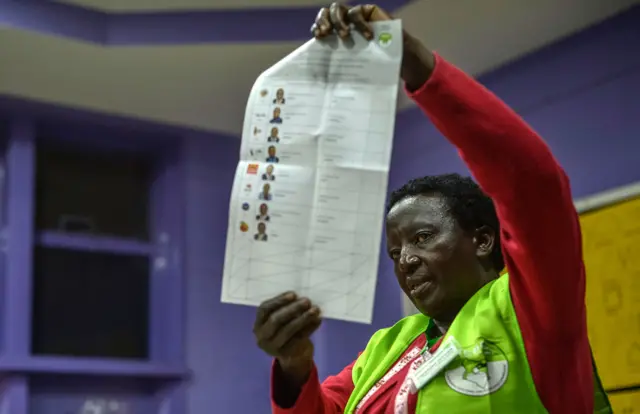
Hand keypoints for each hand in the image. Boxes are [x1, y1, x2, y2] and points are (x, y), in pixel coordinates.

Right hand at [253, 292, 321, 381]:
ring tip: (315, 309)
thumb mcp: (281, 319)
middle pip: (275, 320)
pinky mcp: (286, 354)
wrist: (292, 355)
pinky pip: (299, 338)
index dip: (278, 301)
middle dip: (292, 309)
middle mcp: (262, 336)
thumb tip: (302, 298)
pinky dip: (310, 327)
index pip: (264, 309)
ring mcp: (272, 347)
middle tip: (307, 301)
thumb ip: (287, 309)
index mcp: (258, 324)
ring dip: (303, 318)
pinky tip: (318, 320)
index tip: (293, 294)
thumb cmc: (285, 329)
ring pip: (288, 330)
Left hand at [311, 2, 434, 90]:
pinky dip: (361, 24)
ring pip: (338, 8)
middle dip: (323, 21)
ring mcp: (354, 14)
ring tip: (345, 35)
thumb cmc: (372, 63)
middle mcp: (343, 21)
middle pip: (326, 13)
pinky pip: (358, 13)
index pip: (320, 25)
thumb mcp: (352, 63)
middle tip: (326, 33)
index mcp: (335, 33)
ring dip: (338, 21)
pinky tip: (368, 36)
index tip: (318, 37)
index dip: (317, 27)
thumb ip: (338, 63)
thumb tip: (320, 78)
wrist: (397, 58)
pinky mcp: (368, 11)